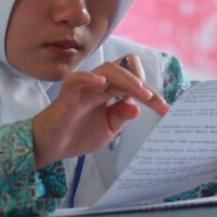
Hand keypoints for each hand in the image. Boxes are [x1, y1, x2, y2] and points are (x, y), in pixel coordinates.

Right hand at [30, 54, 168, 167]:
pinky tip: (101, 83)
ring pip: (107, 70)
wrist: (51, 146)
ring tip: (140, 92)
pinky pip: (77, 79)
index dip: (150, 94)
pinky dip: (89, 78)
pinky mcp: (67, 94)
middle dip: (143, 86)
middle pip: (124, 72)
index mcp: (108, 92)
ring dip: (126, 79)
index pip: (133, 83)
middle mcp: (97, 85)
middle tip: (157, 102)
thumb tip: (137, 106)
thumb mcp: (108, 128)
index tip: (164, 109)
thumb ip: (122, 115)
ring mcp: (83, 87)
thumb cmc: (77, 133)